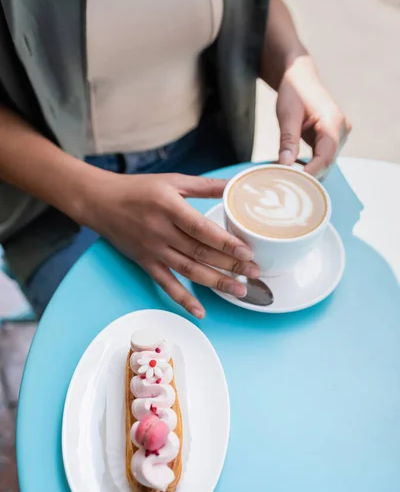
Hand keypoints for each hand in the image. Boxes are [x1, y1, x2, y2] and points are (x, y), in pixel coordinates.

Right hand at [90, 172, 258, 317]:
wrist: (100, 202)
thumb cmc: (138, 189)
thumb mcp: (173, 180)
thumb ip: (205, 185)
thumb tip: (235, 185)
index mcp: (169, 208)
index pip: (202, 229)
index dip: (226, 243)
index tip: (248, 252)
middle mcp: (161, 231)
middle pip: (200, 253)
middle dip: (230, 265)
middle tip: (254, 273)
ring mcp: (153, 250)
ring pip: (189, 271)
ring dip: (216, 283)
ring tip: (239, 291)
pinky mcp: (146, 263)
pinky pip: (166, 285)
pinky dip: (183, 300)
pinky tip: (201, 311)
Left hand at [276, 55, 350, 177]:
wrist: (300, 76)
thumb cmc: (293, 91)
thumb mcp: (287, 114)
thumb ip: (288, 140)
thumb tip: (285, 165)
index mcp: (333, 122)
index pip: (325, 157)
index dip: (310, 174)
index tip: (293, 184)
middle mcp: (341, 131)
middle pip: (326, 163)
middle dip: (307, 176)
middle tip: (285, 184)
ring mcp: (339, 136)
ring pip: (324, 164)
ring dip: (307, 172)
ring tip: (285, 176)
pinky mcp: (332, 140)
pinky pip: (321, 159)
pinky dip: (308, 166)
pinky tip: (292, 167)